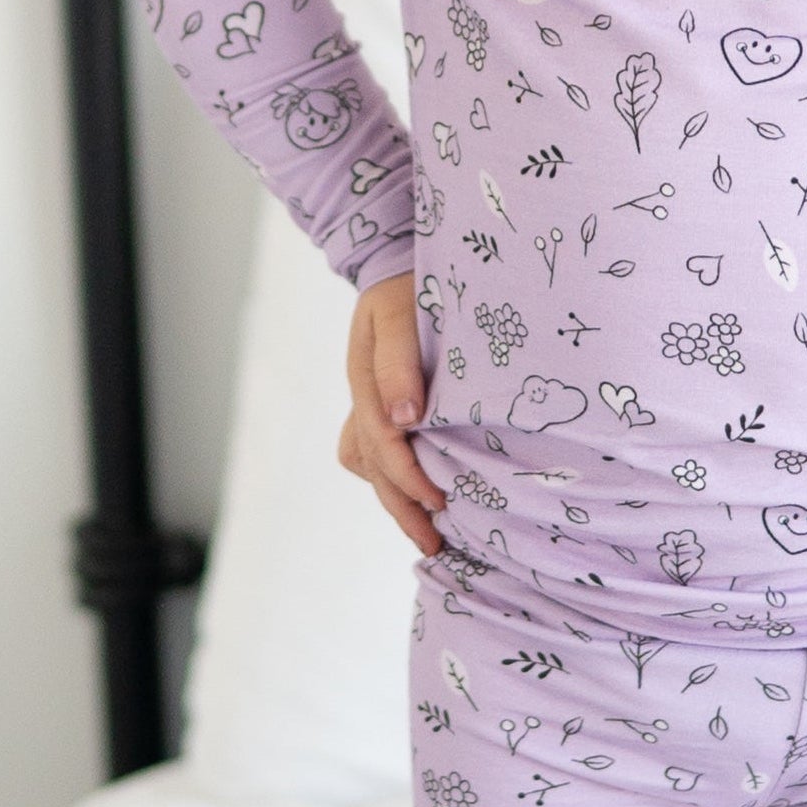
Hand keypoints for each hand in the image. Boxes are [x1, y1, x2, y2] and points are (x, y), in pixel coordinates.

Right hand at [337, 271, 443, 553]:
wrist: (400, 262)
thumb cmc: (409, 284)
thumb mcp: (398, 312)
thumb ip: (396, 362)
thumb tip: (405, 419)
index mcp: (365, 380)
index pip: (382, 443)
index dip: (409, 477)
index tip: (441, 502)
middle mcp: (365, 399)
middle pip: (373, 468)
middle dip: (403, 509)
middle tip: (436, 544)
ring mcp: (372, 403)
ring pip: (370, 466)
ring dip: (397, 500)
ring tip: (430, 533)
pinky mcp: (385, 405)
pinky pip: (377, 454)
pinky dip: (395, 478)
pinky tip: (422, 495)